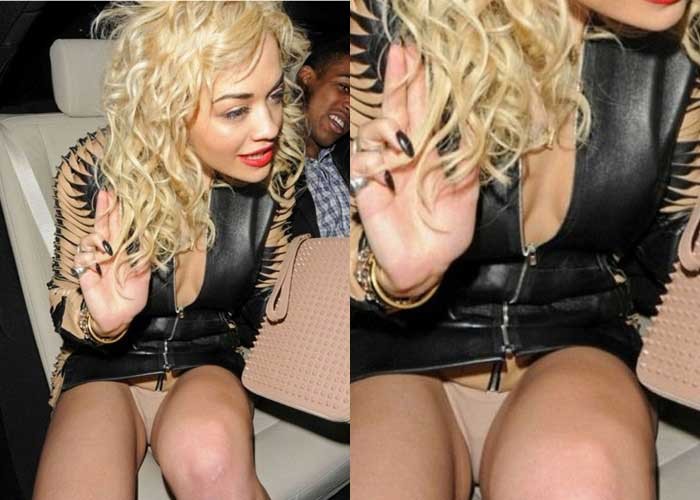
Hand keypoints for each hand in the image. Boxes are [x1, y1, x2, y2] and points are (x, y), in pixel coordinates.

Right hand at [73, 190, 149, 335]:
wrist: (120, 315)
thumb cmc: (132, 296)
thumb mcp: (143, 274)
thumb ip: (144, 256)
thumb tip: (150, 237)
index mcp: (123, 251)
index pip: (119, 227)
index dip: (118, 212)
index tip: (119, 196)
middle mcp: (108, 252)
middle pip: (103, 226)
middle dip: (104, 209)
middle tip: (106, 194)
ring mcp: (95, 260)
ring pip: (90, 239)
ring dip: (97, 239)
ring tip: (105, 247)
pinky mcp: (84, 271)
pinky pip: (81, 257)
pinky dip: (89, 257)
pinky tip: (97, 262)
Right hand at [351, 43, 479, 296]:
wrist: (426, 262)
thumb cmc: (448, 228)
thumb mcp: (465, 189)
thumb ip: (463, 156)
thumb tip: (469, 120)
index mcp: (428, 151)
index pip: (421, 109)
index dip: (418, 83)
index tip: (417, 54)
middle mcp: (403, 153)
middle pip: (395, 107)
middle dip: (397, 79)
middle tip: (400, 51)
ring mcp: (382, 167)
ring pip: (374, 128)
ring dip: (387, 127)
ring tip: (404, 145)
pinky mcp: (365, 185)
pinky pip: (364, 160)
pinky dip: (377, 162)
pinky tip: (390, 173)